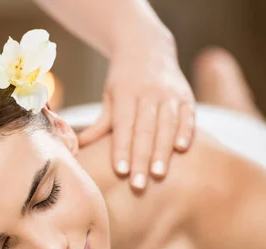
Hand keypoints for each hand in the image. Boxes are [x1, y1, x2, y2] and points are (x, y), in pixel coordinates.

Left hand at [78, 41, 194, 190]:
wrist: (147, 47)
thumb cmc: (122, 81)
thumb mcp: (109, 98)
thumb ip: (99, 125)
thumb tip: (77, 148)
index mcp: (125, 94)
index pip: (123, 126)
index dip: (122, 149)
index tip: (120, 172)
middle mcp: (149, 93)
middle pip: (145, 130)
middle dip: (141, 159)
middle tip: (138, 185)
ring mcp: (169, 93)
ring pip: (167, 124)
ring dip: (163, 150)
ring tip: (158, 174)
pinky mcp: (186, 94)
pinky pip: (188, 115)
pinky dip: (186, 131)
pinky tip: (183, 149)